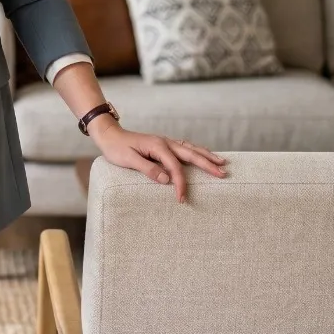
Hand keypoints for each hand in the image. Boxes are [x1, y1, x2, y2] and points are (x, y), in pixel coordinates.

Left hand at [90, 121, 227, 201]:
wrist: (110, 135)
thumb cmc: (117, 148)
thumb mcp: (129, 160)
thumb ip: (148, 169)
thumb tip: (166, 180)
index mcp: (158, 146)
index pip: (175, 167)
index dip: (181, 183)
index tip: (182, 199)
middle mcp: (165, 142)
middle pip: (191, 154)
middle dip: (208, 164)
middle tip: (223, 173)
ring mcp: (165, 142)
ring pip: (191, 149)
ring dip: (206, 156)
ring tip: (222, 162)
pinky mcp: (164, 144)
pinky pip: (185, 148)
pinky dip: (197, 152)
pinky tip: (204, 155)